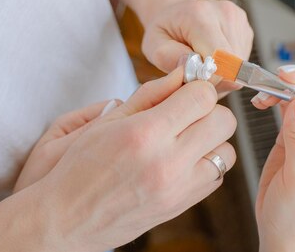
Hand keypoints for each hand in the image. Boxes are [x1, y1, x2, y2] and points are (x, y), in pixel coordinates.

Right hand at [22, 68, 236, 250]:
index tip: (186, 91)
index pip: (203, 97)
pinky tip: (182, 161)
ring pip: (227, 151)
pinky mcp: (182, 206)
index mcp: (145, 134)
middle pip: (224, 121)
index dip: (197, 88)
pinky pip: (217, 177)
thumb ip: (149, 94)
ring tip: (184, 140)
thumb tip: (181, 74)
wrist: (67, 219)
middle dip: (209, 110)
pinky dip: (206, 164)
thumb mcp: (107, 122)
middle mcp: (168, 162)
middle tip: (187, 113)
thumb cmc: (80, 167)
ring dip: (211, 140)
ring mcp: (178, 188)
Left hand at [141, 0, 252, 81]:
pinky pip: (242, 62)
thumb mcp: (153, 46)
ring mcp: (239, 20)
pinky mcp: (246, 29)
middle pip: (231, 64)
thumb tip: (194, 71)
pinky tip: (213, 59)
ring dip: (222, 74)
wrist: (177, 13)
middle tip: (195, 73)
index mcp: (199, 15)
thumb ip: (168, 59)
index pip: (218, 56)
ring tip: (202, 64)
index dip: (209, 77)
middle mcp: (225, 13)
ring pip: (239, 66)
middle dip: (215, 78)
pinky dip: (228, 67)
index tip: (193, 80)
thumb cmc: (166, 30)